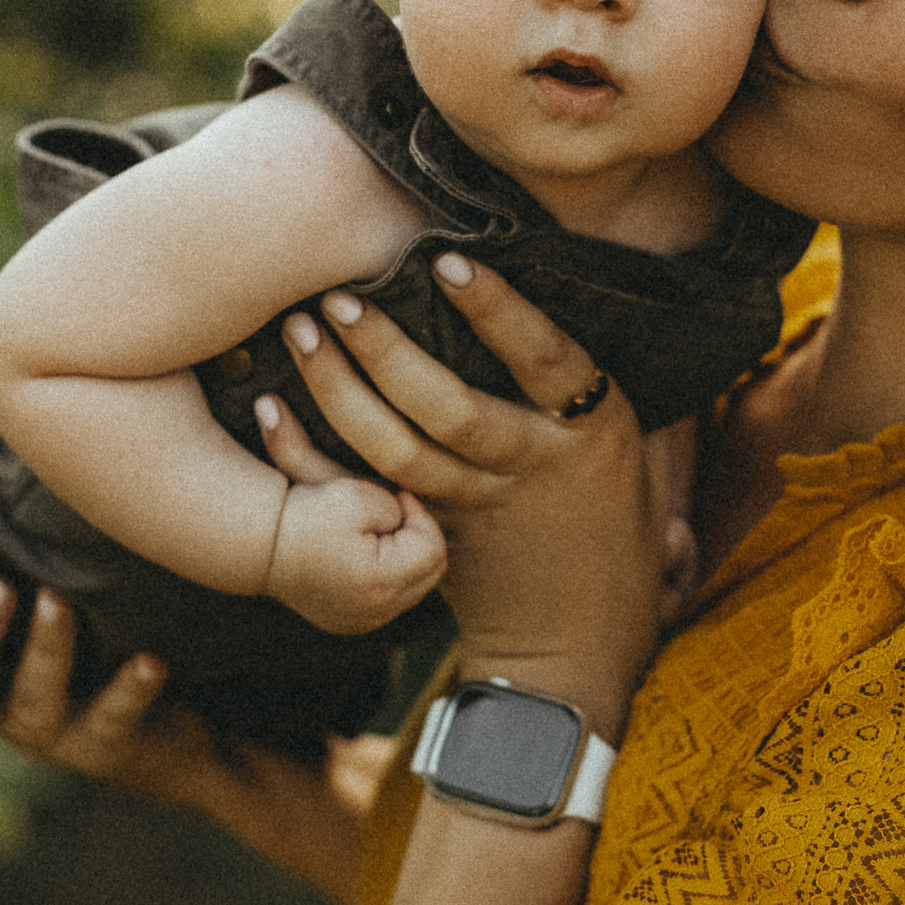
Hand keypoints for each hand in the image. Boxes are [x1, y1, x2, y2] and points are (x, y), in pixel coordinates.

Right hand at [0, 575, 389, 901]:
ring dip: (45, 651)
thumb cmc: (97, 633)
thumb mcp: (44, 593)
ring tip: (58, 602)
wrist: (182, 724)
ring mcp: (54, 733)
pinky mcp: (112, 747)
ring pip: (32, 702)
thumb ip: (6, 546)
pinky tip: (151, 659)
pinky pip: (115, 719)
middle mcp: (0, 711)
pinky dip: (129, 687)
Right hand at [255, 398, 446, 632]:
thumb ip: (401, 507)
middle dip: (418, 538)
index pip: (434, 547)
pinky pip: (389, 600)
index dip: (419, 515)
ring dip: (405, 558)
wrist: (259, 541)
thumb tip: (412, 519)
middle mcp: (376, 612)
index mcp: (382, 581)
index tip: (394, 497)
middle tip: (392, 513)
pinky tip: (364, 554)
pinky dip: (386, 576)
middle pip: (429, 572)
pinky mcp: (350, 623)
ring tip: (376, 531)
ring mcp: (363, 623)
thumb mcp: (359, 493)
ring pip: (413, 587)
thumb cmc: (307, 511)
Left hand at [273, 263, 668, 733]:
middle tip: (339, 300)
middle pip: (452, 410)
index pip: (544, 360)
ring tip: (300, 333)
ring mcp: (476, 507)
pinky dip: (310, 456)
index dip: (498, 312)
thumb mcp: (633, 450)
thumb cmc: (612, 522)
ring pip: (399, 452)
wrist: (581, 643)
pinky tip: (270, 411)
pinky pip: (361, 495)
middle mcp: (532, 466)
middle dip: (391, 352)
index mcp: (590, 432)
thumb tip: (564, 281)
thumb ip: (587, 387)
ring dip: (341, 390)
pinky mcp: (430, 538)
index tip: (448, 262)